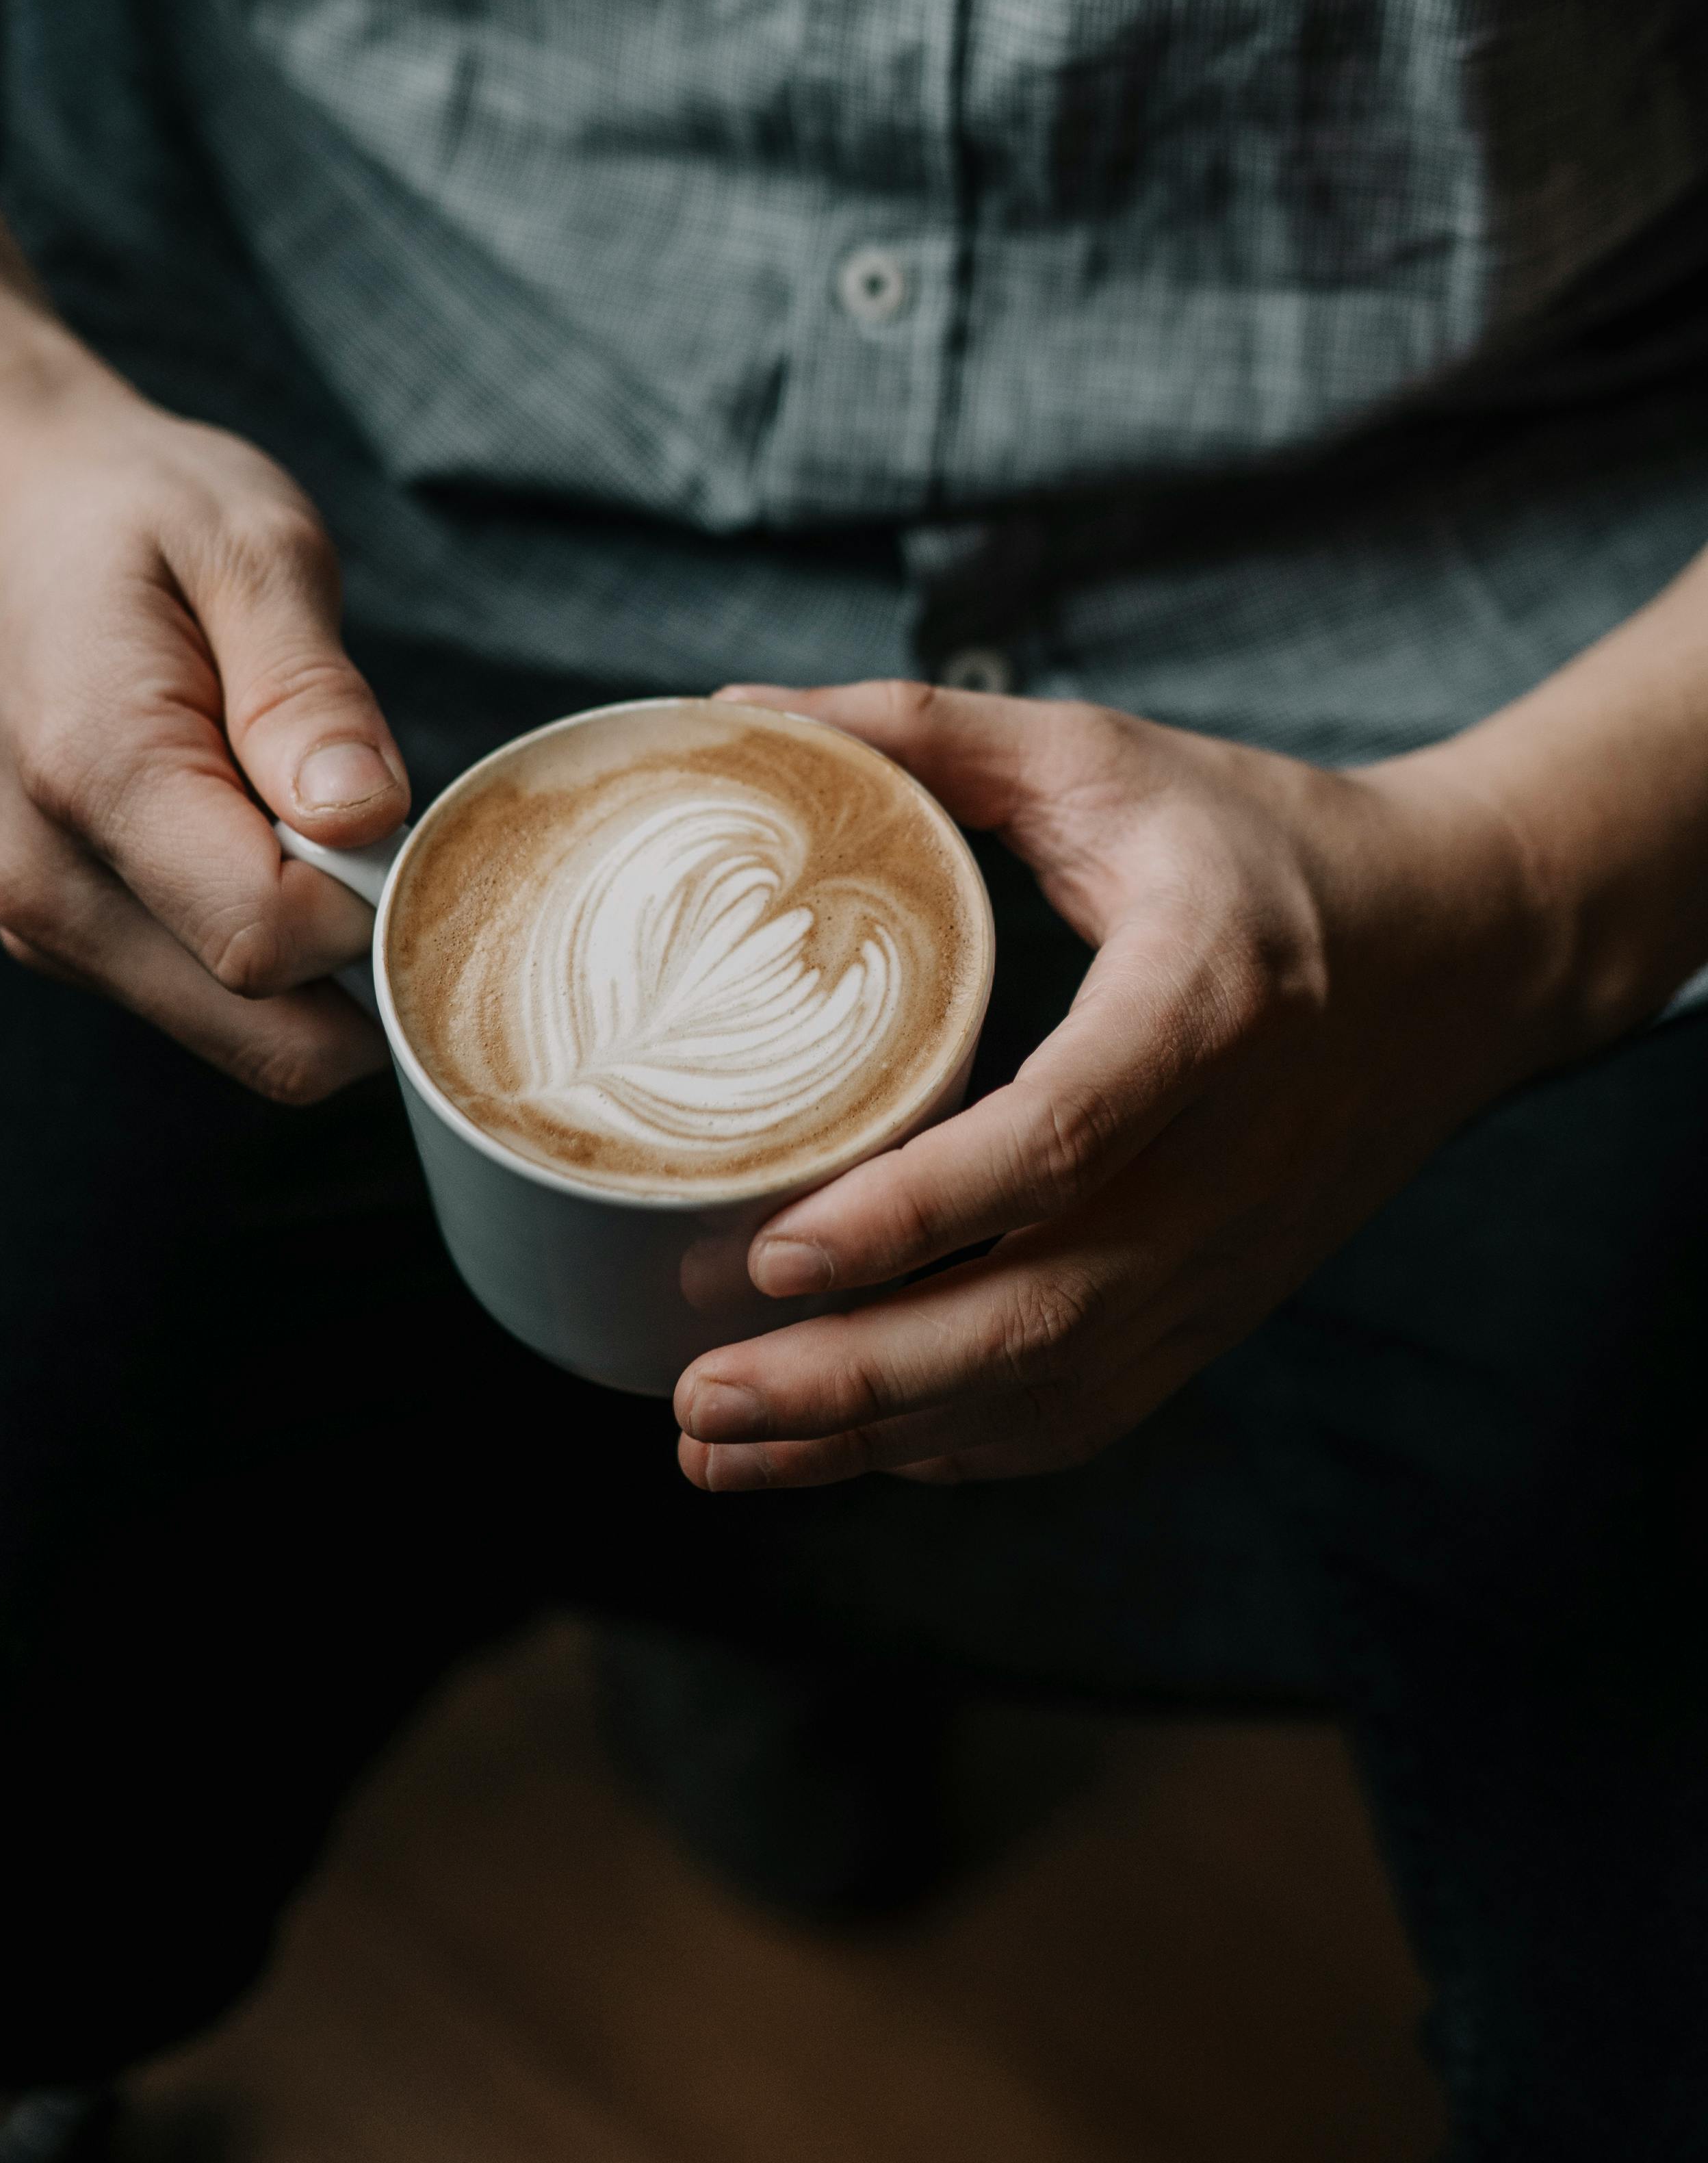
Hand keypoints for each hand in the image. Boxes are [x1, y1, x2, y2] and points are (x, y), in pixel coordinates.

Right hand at [0, 334, 407, 1099]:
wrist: (3, 504)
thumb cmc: (136, 512)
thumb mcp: (252, 547)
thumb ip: (311, 692)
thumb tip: (366, 819)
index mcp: (91, 774)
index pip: (270, 941)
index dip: (374, 902)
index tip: (396, 808)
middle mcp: (50, 881)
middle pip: (269, 1036)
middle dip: (366, 965)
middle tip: (386, 834)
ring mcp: (49, 925)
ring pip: (253, 1041)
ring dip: (325, 965)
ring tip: (314, 819)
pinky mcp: (69, 939)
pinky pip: (217, 1008)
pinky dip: (279, 960)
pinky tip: (272, 844)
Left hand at [674, 680, 1571, 1487]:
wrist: (1465, 950)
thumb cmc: (1272, 844)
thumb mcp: (1109, 758)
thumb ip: (926, 732)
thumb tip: (740, 715)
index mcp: (1209, 999)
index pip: (1063, 1135)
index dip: (916, 1207)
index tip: (774, 1244)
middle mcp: (1229, 1159)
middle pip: (1043, 1312)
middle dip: (858, 1375)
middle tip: (696, 1393)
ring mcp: (1232, 1256)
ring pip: (1052, 1389)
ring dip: (880, 1436)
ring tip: (717, 1443)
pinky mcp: (1224, 1306)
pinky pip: (1087, 1411)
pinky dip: (958, 1445)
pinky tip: (840, 1447)